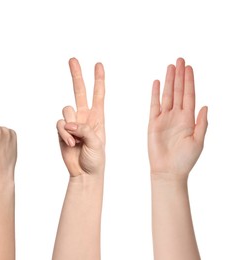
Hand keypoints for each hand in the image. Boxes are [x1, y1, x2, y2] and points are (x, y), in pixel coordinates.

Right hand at [57, 58, 104, 176]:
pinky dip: (63, 133)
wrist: (84, 173)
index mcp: (97, 117)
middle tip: (73, 59)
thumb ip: (83, 130)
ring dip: (69, 125)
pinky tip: (69, 143)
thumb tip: (68, 123)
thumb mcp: (96, 143)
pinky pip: (59, 124)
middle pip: (79, 91)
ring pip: (66, 110)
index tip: (98, 65)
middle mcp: (84, 117)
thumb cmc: (96, 159)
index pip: (98, 94)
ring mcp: (72, 123)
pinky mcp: (62, 131)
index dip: (98, 79)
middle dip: (76, 75)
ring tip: (75, 140)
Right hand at [148, 58, 207, 179]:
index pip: (189, 95)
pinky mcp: (153, 122)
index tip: (189, 68)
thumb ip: (201, 123)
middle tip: (180, 60)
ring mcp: (164, 118)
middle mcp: (177, 115)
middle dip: (179, 76)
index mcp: (189, 119)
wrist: (168, 171)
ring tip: (170, 67)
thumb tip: (205, 106)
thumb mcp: (198, 141)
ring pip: (167, 95)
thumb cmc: (185, 160)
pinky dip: (155, 94)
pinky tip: (156, 83)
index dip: (189, 81)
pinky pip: (154, 105)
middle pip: (178, 91)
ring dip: (168, 81)